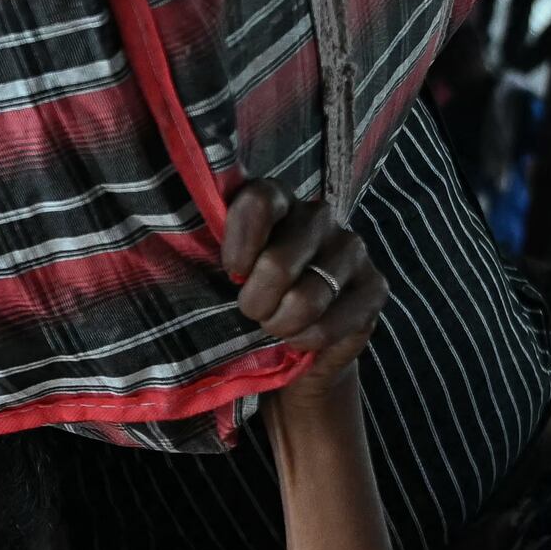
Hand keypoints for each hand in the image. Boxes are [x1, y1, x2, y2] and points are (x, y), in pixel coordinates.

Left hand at [220, 187, 384, 377]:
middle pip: (278, 263)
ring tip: (276, 326)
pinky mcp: (375, 286)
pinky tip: (301, 339)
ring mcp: (352, 249)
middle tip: (252, 312)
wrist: (293, 349)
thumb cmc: (251, 301)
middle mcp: (319, 216)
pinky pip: (329, 324)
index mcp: (278, 200)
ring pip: (305, 298)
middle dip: (255, 303)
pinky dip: (305, 341)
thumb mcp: (222, 275)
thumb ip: (204, 251)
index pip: (259, 200)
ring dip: (280, 325)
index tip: (232, 273)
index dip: (240, 244)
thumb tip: (175, 251)